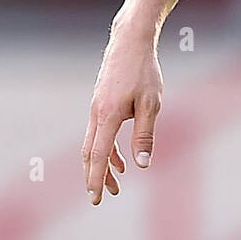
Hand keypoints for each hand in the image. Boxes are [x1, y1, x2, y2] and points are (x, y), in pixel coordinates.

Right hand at [83, 22, 163, 204]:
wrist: (130, 41)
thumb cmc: (144, 71)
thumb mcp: (150, 104)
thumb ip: (144, 135)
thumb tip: (142, 164)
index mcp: (107, 116)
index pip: (98, 155)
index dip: (96, 178)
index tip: (95, 198)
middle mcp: (96, 113)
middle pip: (90, 153)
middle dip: (95, 176)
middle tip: (103, 197)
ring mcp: (96, 107)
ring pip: (93, 143)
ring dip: (103, 164)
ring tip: (117, 181)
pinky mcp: (101, 102)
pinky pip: (99, 131)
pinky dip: (107, 147)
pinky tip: (121, 157)